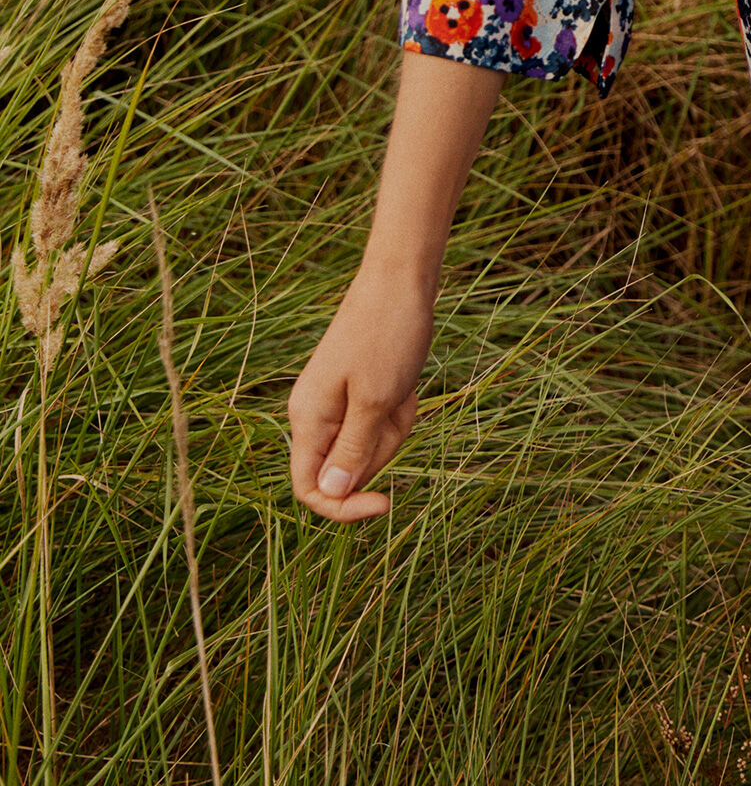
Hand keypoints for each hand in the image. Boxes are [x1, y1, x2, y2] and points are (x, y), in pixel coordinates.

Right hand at [287, 266, 434, 520]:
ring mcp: (336, 402)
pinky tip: (407, 383)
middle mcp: (315, 414)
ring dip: (395, 426)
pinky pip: (381, 421)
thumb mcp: (375, 400)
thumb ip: (352, 450)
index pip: (310, 489)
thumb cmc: (388, 334)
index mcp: (307, 419)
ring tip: (404, 388)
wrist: (401, 279)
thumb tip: (331, 494)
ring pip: (369, 445)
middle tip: (399, 406)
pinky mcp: (357, 390)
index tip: (384, 502)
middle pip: (348, 468)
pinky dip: (399, 409)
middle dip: (382, 448)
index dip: (342, 506)